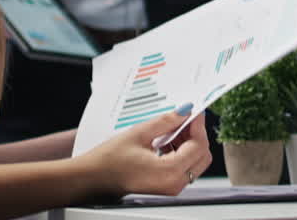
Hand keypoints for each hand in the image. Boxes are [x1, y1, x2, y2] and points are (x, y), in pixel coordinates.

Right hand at [83, 107, 210, 196]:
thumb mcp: (139, 133)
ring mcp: (171, 187)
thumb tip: (185, 110)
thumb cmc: (110, 159)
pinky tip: (167, 139)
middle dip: (196, 134)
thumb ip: (166, 121)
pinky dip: (182, 151)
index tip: (195, 110)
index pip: (198, 145)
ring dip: (189, 142)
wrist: (94, 178)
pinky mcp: (167, 186)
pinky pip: (185, 168)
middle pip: (202, 156)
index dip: (198, 125)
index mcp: (169, 171)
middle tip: (184, 117)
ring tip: (173, 127)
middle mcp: (174, 183)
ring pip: (196, 162)